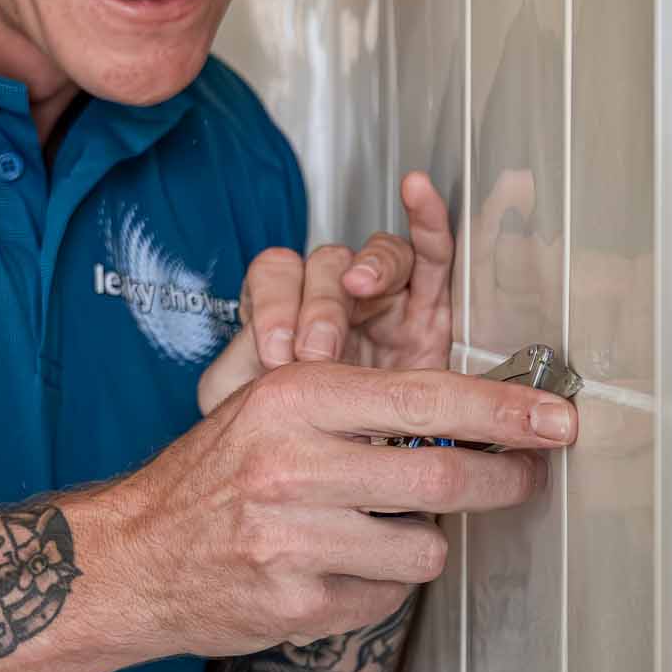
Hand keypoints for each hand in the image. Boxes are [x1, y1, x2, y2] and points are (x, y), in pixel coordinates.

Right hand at [110, 358, 576, 658]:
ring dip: (426, 542)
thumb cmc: (215, 475)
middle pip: (444, 476)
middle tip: (525, 477)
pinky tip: (340, 567)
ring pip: (426, 548)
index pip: (427, 397)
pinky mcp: (298, 603)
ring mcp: (294, 539)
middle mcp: (292, 464)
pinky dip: (383, 583)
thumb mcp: (271, 408)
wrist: (134, 557)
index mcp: (295, 399)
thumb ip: (359, 405)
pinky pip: (389, 596)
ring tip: (385, 528)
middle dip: (505, 480)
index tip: (558, 418)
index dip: (506, 409)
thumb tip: (475, 414)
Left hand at [197, 171, 454, 415]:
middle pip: (326, 264)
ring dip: (370, 266)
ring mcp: (385, 302)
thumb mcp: (242, 405)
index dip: (274, 302)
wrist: (332, 478)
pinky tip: (418, 194)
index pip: (275, 272)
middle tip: (317, 351)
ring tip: (360, 287)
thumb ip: (237, 372)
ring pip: (379, 255)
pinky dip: (429, 220)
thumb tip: (260, 356)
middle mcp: (335, 297)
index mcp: (286, 308)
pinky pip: (434, 257)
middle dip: (319, 304)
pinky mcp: (429, 317)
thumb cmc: (288, 437)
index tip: (276, 351)